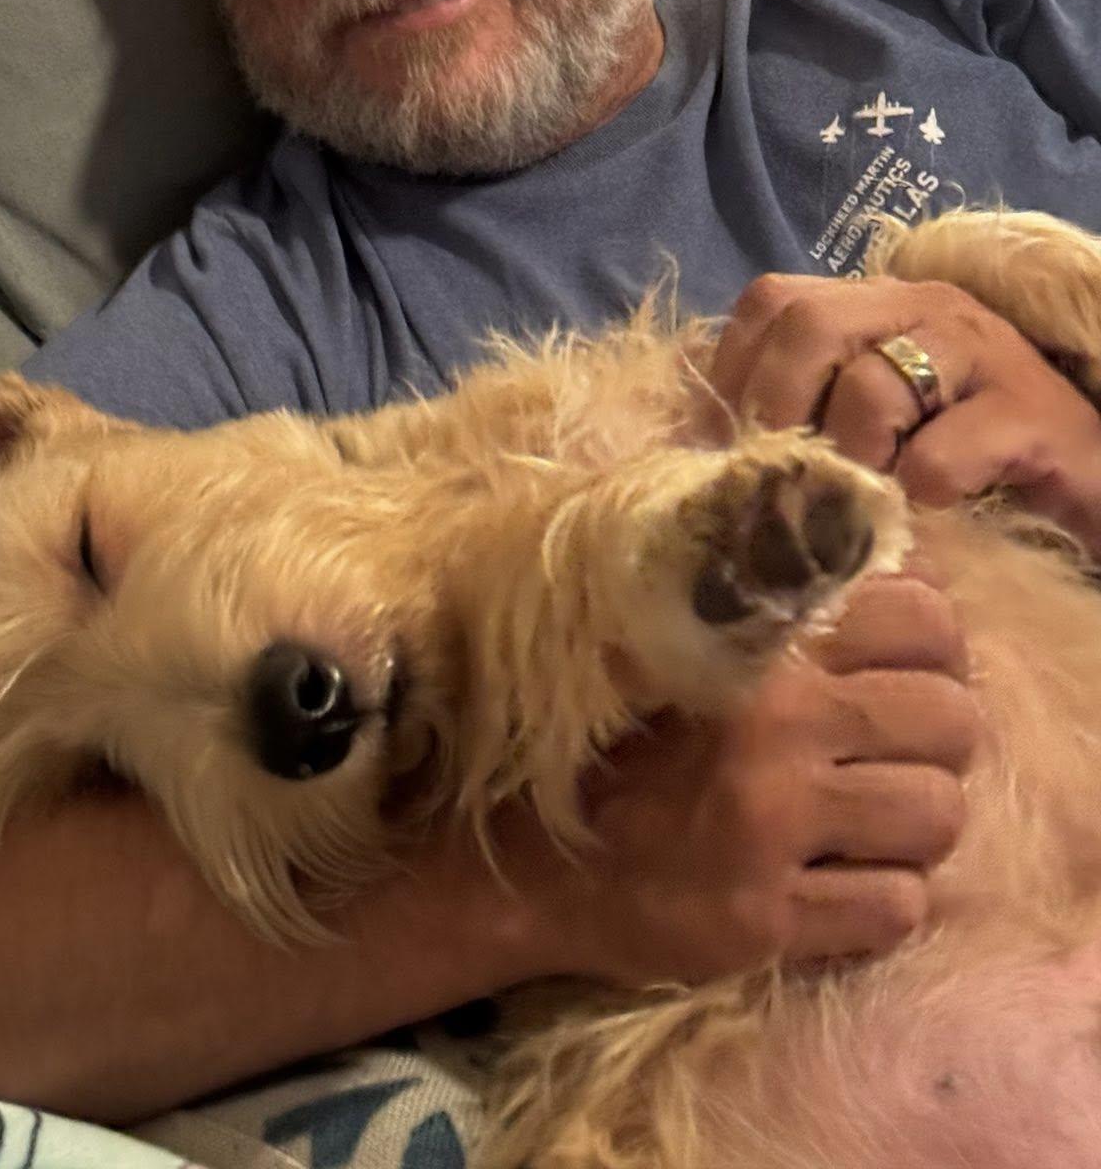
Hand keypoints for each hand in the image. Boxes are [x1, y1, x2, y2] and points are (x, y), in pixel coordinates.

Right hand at [519, 572, 977, 986]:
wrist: (516, 853)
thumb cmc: (595, 726)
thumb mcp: (659, 626)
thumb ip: (747, 582)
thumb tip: (854, 548)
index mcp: (753, 640)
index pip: (920, 619)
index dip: (931, 646)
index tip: (900, 668)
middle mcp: (776, 725)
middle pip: (950, 720)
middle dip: (934, 737)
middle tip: (889, 750)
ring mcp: (775, 827)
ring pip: (937, 814)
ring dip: (912, 821)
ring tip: (864, 819)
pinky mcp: (769, 918)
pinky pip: (897, 908)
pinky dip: (880, 898)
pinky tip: (833, 880)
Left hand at [712, 273, 1100, 550]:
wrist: (1089, 481)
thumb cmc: (966, 456)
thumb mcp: (873, 422)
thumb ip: (804, 411)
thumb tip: (706, 447)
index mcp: (875, 303)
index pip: (772, 301)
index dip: (735, 373)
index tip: (726, 444)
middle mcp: (924, 307)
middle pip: (808, 324)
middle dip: (777, 409)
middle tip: (786, 474)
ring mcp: (982, 352)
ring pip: (871, 385)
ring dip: (851, 457)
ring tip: (866, 494)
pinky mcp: (1031, 414)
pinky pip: (942, 453)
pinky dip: (921, 490)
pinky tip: (935, 504)